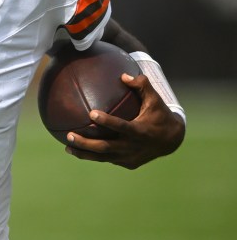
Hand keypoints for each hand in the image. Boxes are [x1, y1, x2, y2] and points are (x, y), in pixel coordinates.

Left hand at [65, 72, 185, 168]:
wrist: (172, 141)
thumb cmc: (160, 115)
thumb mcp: (155, 100)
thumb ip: (141, 85)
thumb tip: (123, 75)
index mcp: (140, 131)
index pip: (121, 127)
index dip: (107, 121)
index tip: (91, 113)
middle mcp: (133, 147)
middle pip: (105, 147)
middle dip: (86, 143)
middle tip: (69, 135)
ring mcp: (130, 158)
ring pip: (103, 157)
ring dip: (84, 153)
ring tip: (67, 147)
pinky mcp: (128, 163)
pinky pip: (107, 159)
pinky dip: (93, 156)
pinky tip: (78, 150)